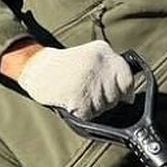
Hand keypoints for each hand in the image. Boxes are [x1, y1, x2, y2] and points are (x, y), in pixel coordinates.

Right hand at [15, 41, 134, 119]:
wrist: (36, 68)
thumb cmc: (66, 65)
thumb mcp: (92, 56)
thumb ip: (113, 71)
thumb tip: (130, 98)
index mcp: (104, 51)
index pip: (128, 79)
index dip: (124, 91)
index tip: (120, 94)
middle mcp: (99, 64)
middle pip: (116, 96)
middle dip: (106, 100)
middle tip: (87, 91)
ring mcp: (89, 81)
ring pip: (104, 108)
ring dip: (93, 107)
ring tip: (78, 94)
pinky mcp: (79, 98)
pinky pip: (90, 115)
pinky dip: (83, 114)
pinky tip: (73, 102)